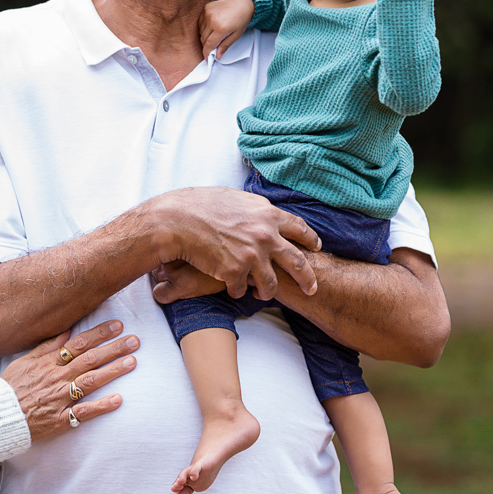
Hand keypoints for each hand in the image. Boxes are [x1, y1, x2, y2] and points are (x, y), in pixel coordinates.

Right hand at [0, 320, 138, 441]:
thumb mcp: (24, 361)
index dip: (99, 333)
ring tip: (132, 362)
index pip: (78, 344)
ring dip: (113, 371)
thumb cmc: (10, 388)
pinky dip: (101, 406)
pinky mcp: (61, 419)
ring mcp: (60, 398)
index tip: (117, 325)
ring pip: (90, 381)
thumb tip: (66, 330)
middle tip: (134, 340)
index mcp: (49, 363)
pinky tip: (119, 399)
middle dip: (113, 348)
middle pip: (90, 359)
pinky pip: (84, 412)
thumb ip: (47, 347)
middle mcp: (57, 378)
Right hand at [151, 187, 321, 301]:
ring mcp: (251, 256)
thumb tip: (264, 210)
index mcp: (267, 214)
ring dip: (267, 292)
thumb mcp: (236, 198)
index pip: (300, 228)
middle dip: (308, 278)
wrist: (177, 220)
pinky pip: (241, 289)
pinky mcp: (235, 272)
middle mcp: (265, 236)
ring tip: (262, 295)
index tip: (315, 247)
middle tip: (312, 288)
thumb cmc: (200, 205)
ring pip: (271, 284)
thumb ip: (255, 208)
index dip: (310, 240)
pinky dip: (237, 291)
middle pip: (298, 262)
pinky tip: (232, 288)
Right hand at [199, 0, 254, 60]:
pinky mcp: (205, 8)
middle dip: (207, 45)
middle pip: (203, 38)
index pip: (209, 44)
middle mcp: (212, 20)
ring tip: (215, 34)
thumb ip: (225, 45)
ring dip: (205, 36)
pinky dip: (204, 27)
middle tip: (213, 46)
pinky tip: (212, 26)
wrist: (241, 2)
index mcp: (221, 28)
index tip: (206, 57)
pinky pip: (200, 22)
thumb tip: (217, 56)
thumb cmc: (241, 18)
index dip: (206, 52)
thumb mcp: (236, 35)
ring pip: (200, 31)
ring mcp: (208, 13)